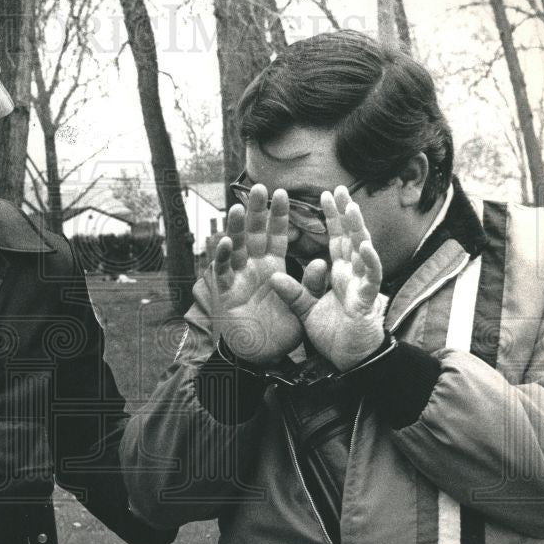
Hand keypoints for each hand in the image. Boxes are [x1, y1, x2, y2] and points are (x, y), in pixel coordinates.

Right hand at [212, 184, 305, 364]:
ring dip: (234, 228)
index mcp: (273, 265)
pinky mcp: (225, 293)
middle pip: (253, 234)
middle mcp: (253, 267)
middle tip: (258, 187)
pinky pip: (222, 272)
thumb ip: (311, 284)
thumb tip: (320, 261)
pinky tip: (225, 243)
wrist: (263, 356)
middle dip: (255, 212)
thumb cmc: (282, 330)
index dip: (278, 215)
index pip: (276, 235)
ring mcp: (237, 278)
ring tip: (236, 208)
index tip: (283, 194)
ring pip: (234, 247)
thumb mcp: (303, 305)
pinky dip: (223, 258)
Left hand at [269, 185, 386, 370]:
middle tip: (340, 190)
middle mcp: (353, 275)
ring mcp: (362, 285)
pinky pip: (371, 278)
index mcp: (340, 274)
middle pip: (351, 238)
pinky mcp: (367, 301)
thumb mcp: (307, 310)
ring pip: (364, 252)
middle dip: (346, 214)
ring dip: (359, 230)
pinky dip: (369, 262)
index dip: (332, 218)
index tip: (325, 195)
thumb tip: (273, 277)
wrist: (350, 360)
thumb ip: (293, 293)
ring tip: (352, 208)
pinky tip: (363, 246)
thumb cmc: (334, 333)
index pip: (336, 240)